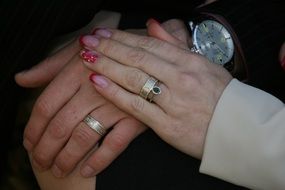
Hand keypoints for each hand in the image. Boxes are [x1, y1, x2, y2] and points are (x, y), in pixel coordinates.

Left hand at [15, 18, 188, 176]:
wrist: (152, 54)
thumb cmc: (109, 52)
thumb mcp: (78, 52)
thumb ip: (49, 67)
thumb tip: (22, 79)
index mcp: (77, 70)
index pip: (46, 105)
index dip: (33, 128)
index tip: (28, 143)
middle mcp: (94, 87)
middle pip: (61, 125)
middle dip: (47, 149)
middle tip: (40, 162)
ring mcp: (116, 104)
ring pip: (84, 137)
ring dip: (68, 158)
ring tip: (59, 170)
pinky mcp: (135, 117)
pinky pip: (115, 144)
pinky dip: (99, 160)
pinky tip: (86, 170)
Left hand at [80, 27, 232, 158]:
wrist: (238, 130)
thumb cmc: (222, 97)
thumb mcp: (203, 65)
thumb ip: (175, 45)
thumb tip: (153, 24)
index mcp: (190, 62)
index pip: (149, 45)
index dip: (123, 38)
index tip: (103, 33)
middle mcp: (181, 78)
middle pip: (137, 58)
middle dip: (108, 48)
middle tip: (86, 41)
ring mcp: (173, 101)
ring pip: (134, 78)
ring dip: (107, 66)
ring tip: (86, 58)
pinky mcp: (167, 125)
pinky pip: (136, 106)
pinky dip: (115, 93)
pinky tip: (97, 83)